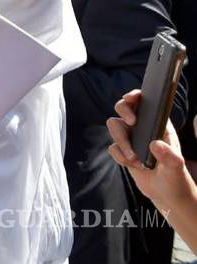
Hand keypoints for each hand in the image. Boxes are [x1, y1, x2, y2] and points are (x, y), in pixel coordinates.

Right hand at [107, 89, 196, 212]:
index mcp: (158, 124)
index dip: (135, 96)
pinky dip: (120, 156)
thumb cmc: (176, 177)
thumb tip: (154, 144)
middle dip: (124, 112)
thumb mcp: (176, 167)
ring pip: (115, 126)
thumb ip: (169, 156)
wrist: (166, 194)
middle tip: (132, 122)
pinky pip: (113, 147)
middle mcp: (142, 127)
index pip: (144, 102)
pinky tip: (133, 165)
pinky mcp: (123, 151)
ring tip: (134, 159)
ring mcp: (131, 138)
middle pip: (123, 107)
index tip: (131, 98)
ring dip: (122, 141)